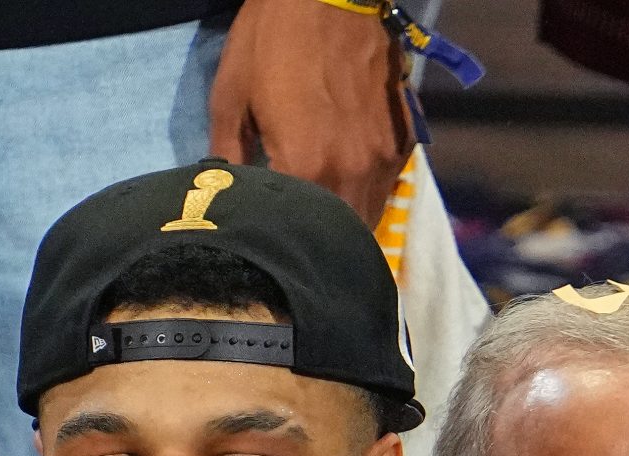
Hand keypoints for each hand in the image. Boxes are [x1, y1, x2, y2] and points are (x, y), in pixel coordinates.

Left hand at [209, 0, 411, 226]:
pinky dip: (366, 194)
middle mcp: (352, 172)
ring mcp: (383, 157)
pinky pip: (385, 185)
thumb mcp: (231, 96)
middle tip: (296, 242)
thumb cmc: (272, 38)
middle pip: (339, 236)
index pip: (293, 233)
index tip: (265, 238)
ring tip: (321, 225)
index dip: (277, 240)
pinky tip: (345, 184)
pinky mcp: (403, 138)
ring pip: (368, 216)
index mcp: (306, 168)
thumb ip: (228, 157)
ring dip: (345, 226)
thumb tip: (224, 197)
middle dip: (317, 245)